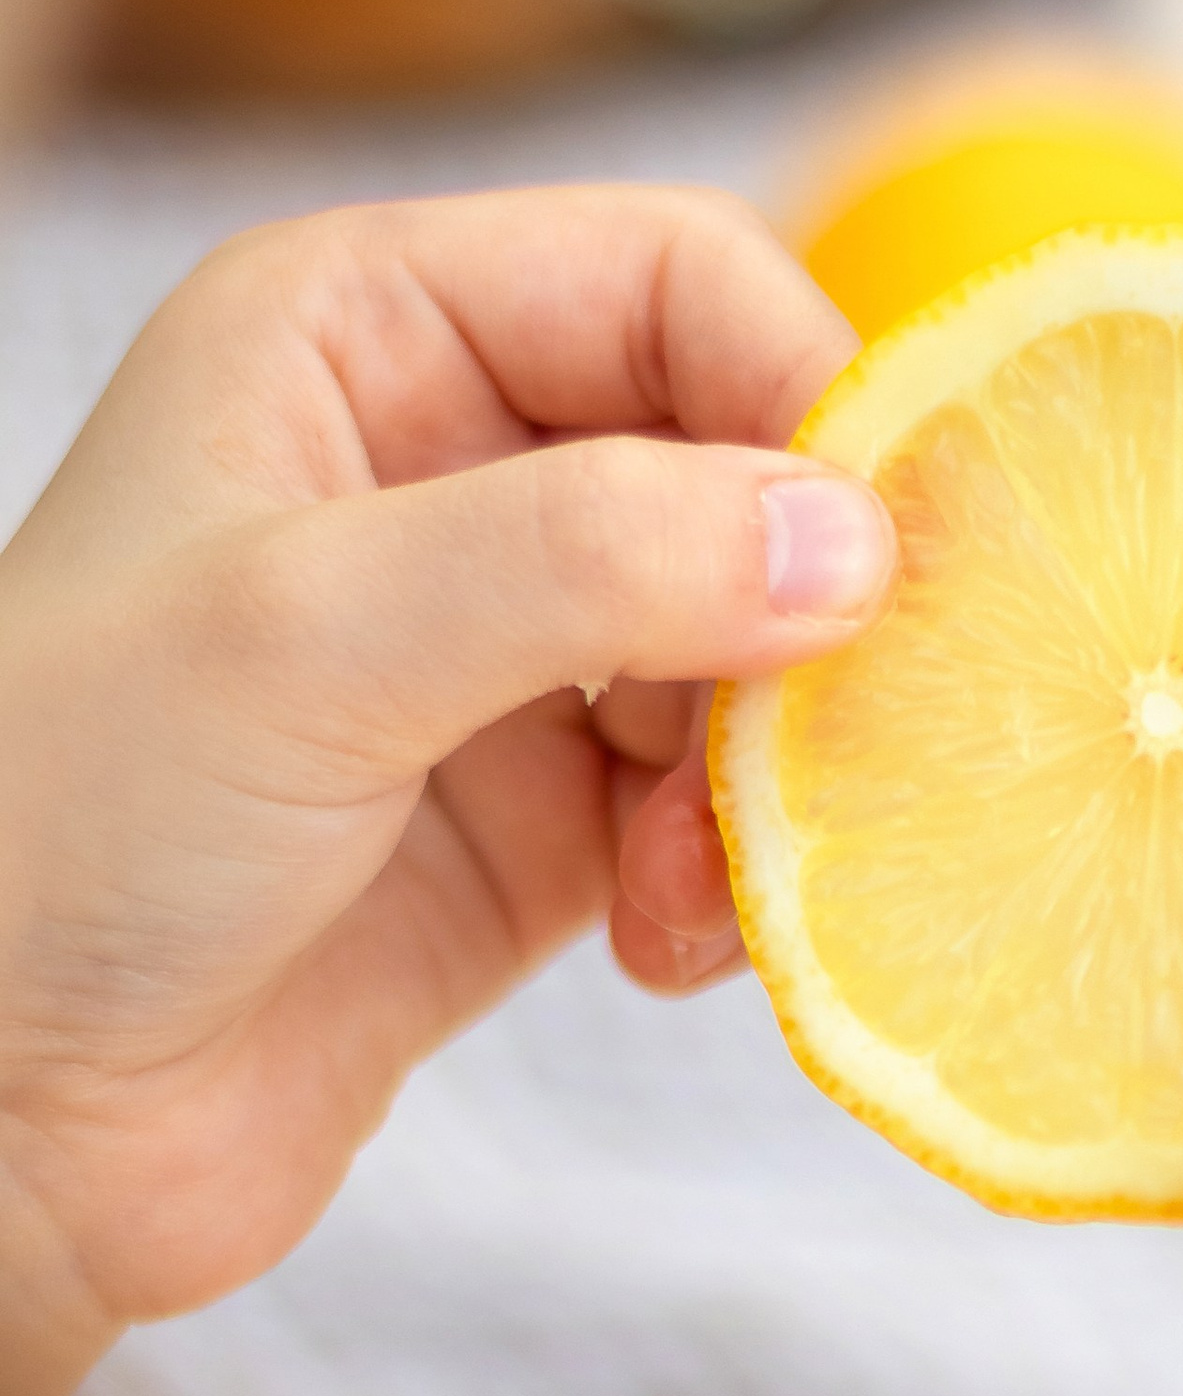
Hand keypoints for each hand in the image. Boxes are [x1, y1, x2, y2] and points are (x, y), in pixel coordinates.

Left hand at [0, 185, 890, 1395]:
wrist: (1, 1115)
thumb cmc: (69, 825)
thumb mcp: (315, 635)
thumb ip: (589, 556)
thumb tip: (851, 538)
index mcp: (361, 334)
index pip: (673, 279)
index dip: (803, 391)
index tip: (882, 555)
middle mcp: (444, 467)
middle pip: (744, 467)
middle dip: (804, 611)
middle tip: (844, 739)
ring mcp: (502, 651)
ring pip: (756, 651)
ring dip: (771, 770)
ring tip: (702, 881)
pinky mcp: (545, 822)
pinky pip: (720, 804)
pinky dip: (732, 872)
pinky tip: (672, 949)